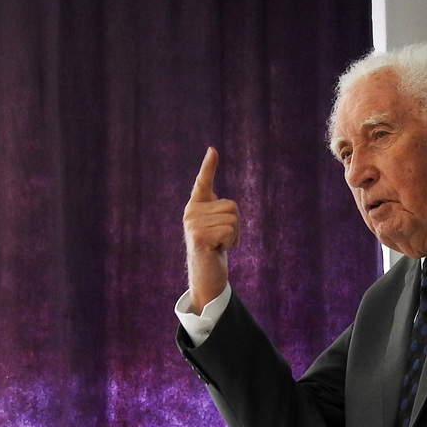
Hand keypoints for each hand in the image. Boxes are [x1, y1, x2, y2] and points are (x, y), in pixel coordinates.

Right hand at [183, 147, 238, 308]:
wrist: (206, 275)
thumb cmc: (215, 249)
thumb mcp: (217, 226)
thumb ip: (219, 213)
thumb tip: (229, 209)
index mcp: (196, 206)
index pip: (203, 182)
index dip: (209, 166)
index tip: (213, 150)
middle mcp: (190, 212)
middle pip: (232, 206)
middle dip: (236, 225)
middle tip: (222, 239)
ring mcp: (192, 224)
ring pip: (233, 219)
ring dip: (234, 235)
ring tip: (219, 245)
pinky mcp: (198, 237)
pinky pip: (230, 231)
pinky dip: (230, 242)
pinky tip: (217, 250)